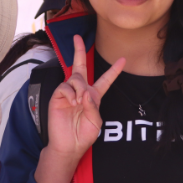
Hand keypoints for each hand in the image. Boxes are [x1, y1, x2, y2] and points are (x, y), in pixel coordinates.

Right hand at [35, 35, 123, 182]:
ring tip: (79, 101)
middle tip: (77, 37)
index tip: (123, 60)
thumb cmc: (83, 135)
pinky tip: (72, 102)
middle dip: (79, 51)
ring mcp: (69, 93)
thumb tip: (84, 93)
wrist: (68, 145)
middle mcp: (80, 92)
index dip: (114, 71)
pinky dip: (71, 93)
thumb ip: (93, 106)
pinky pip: (65, 86)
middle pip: (81, 66)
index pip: (105, 80)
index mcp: (93, 97)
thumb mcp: (96, 122)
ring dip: (81, 88)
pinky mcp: (58, 96)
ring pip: (76, 78)